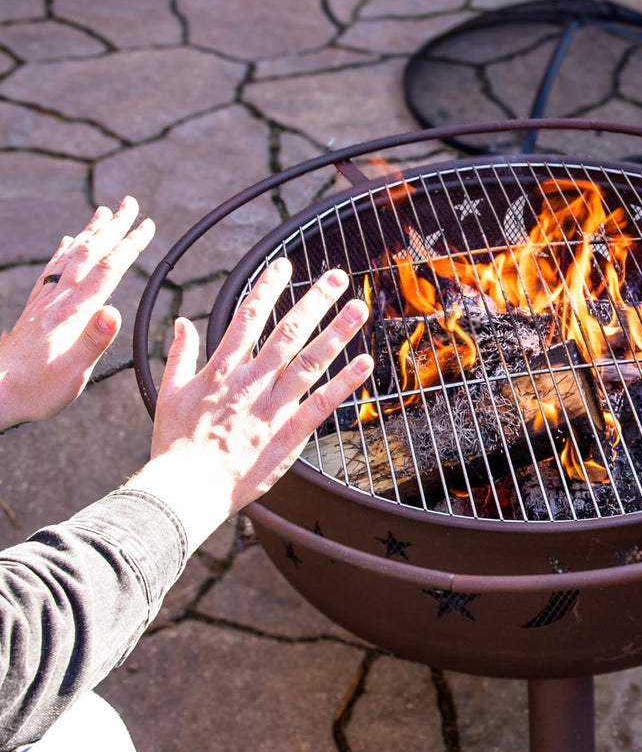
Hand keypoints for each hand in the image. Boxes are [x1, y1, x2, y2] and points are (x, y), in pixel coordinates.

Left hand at [0, 197, 154, 430]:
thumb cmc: (38, 387)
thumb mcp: (73, 371)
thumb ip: (94, 341)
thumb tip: (114, 313)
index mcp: (74, 312)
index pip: (108, 270)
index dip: (130, 245)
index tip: (148, 225)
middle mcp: (58, 298)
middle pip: (90, 252)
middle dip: (113, 227)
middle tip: (130, 203)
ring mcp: (45, 300)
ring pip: (71, 255)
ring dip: (90, 232)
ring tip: (103, 212)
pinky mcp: (36, 307)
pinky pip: (53, 269)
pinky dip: (64, 250)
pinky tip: (69, 241)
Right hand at [129, 258, 372, 552]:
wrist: (185, 487)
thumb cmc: (175, 444)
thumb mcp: (167, 391)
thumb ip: (179, 354)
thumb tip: (181, 322)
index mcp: (222, 368)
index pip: (248, 315)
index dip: (268, 287)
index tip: (285, 264)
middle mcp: (250, 381)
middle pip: (287, 331)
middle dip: (314, 300)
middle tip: (338, 276)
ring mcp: (271, 406)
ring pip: (308, 361)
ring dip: (336, 333)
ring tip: (359, 309)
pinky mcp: (287, 434)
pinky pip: (321, 404)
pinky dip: (344, 383)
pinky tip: (364, 363)